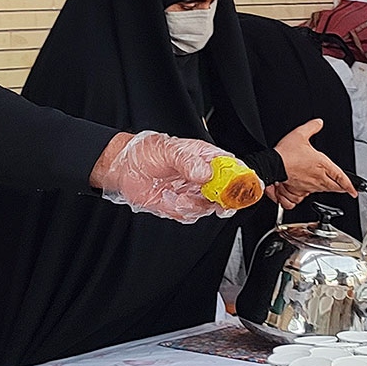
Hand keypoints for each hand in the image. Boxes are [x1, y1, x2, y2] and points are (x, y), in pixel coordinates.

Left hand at [95, 131, 234, 222]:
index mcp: (206, 158)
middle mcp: (203, 177)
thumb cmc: (146, 151)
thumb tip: (205, 173)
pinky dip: (181, 211)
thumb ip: (187, 161)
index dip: (242, 178)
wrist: (123, 168)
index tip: (241, 186)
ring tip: (178, 195)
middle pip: (227, 192)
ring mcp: (193, 193)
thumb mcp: (168, 150)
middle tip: (213, 198)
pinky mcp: (181, 207)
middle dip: (223, 199)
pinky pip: (190, 215)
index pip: (233, 168)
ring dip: (196, 205)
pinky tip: (169, 199)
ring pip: (210, 207)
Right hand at [273, 120, 358, 205]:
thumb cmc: (286, 153)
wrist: (273, 166)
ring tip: (331, 189)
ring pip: (323, 191)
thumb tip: (318, 122)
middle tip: (345, 190)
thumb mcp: (300, 134)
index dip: (349, 184)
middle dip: (341, 188)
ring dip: (328, 190)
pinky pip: (307, 197)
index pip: (341, 176)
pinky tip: (309, 192)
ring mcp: (308, 186)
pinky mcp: (298, 192)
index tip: (354, 190)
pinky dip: (309, 195)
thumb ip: (312, 127)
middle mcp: (317, 177)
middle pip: (333, 187)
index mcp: (322, 164)